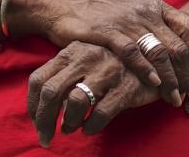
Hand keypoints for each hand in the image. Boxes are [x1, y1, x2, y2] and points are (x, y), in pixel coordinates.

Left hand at [27, 41, 158, 145]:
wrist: (155, 58)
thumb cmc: (113, 63)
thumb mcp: (86, 59)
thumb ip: (66, 73)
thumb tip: (42, 104)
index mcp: (72, 50)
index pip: (38, 79)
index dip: (33, 106)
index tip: (36, 121)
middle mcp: (86, 57)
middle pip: (51, 92)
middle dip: (44, 120)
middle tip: (46, 137)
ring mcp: (106, 71)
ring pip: (75, 102)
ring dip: (69, 123)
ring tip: (71, 128)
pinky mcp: (125, 87)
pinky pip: (100, 113)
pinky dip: (91, 126)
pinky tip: (90, 129)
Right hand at [32, 0, 188, 107]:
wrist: (64, 4)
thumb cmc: (101, 11)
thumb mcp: (133, 9)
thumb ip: (154, 23)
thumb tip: (175, 43)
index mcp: (155, 5)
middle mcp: (146, 11)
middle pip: (177, 45)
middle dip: (184, 73)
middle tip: (185, 92)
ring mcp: (128, 21)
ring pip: (159, 51)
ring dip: (169, 78)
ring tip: (173, 96)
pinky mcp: (108, 32)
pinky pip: (133, 53)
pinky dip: (145, 70)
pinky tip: (153, 84)